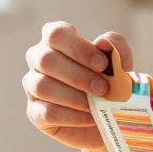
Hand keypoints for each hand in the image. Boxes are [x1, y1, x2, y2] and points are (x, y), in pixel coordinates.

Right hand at [24, 22, 132, 150]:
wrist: (109, 116)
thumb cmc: (109, 80)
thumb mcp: (119, 61)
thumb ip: (115, 46)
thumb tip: (101, 42)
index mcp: (56, 40)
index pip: (56, 34)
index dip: (79, 48)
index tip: (102, 64)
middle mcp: (38, 59)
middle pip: (46, 60)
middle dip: (78, 76)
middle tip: (103, 88)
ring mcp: (32, 85)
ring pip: (42, 86)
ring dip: (74, 97)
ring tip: (96, 104)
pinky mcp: (35, 112)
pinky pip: (46, 112)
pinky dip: (72, 116)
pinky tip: (90, 117)